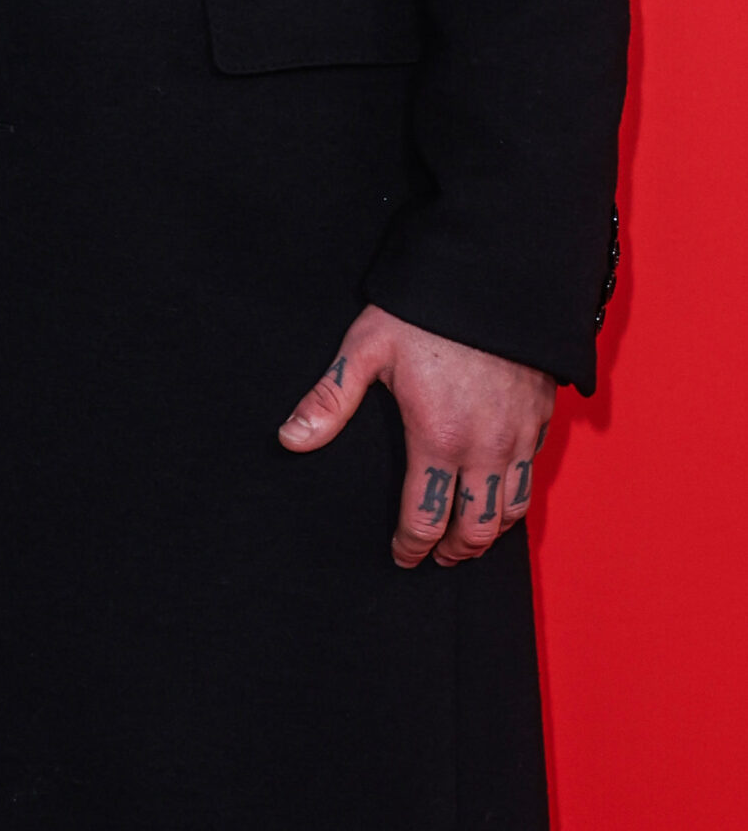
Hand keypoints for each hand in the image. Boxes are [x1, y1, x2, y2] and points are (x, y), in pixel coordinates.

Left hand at [280, 303, 554, 568]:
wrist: (494, 273)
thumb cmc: (425, 310)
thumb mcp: (368, 347)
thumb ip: (331, 398)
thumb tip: (290, 439)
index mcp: (439, 438)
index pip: (426, 520)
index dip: (412, 547)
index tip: (402, 556)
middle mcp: (486, 447)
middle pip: (477, 529)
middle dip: (455, 551)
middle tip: (438, 557)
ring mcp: (520, 435)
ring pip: (513, 509)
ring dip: (491, 533)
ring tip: (471, 538)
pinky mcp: (541, 417)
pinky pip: (533, 474)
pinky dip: (516, 495)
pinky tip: (498, 490)